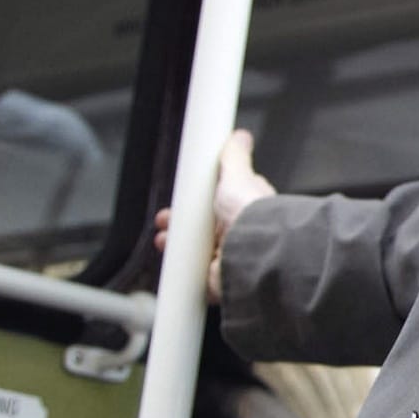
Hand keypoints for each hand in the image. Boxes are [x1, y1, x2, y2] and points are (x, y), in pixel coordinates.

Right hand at [154, 129, 277, 301]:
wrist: (254, 249)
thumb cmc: (250, 214)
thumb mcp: (237, 176)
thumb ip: (235, 157)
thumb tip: (239, 136)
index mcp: (242, 210)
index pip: (214, 205)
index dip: (193, 204)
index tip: (178, 202)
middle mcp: (237, 234)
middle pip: (201, 229)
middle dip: (178, 225)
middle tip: (164, 221)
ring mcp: (227, 258)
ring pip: (195, 252)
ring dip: (175, 246)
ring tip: (164, 241)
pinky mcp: (217, 280)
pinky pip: (194, 278)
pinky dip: (181, 272)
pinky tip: (171, 264)